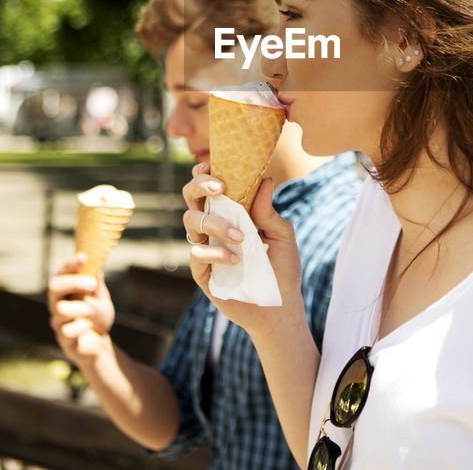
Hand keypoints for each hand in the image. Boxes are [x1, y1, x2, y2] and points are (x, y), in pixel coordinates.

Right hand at [47, 253, 116, 365]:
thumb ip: (96, 282)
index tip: (83, 256)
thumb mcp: (100, 297)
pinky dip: (82, 326)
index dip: (70, 264)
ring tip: (92, 311)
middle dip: (73, 282)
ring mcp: (58, 322)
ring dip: (82, 308)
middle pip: (53, 286)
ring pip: (61, 309)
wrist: (99, 344)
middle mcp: (57, 304)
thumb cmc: (97, 317)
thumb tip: (96, 262)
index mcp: (66, 291)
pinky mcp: (64, 340)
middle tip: (92, 285)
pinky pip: (68, 331)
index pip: (62, 273)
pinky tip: (89, 326)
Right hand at [182, 162, 305, 337]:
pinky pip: (196, 252)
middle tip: (220, 187)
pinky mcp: (201, 271)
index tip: (216, 164)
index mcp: (231, 213)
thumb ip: (269, 211)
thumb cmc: (282, 268)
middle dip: (199, 185)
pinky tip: (235, 259)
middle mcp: (213, 227)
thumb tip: (265, 180)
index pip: (210, 186)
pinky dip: (216, 252)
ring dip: (215, 222)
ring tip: (241, 237)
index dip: (206, 172)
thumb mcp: (282, 236)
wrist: (280, 308)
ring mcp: (205, 247)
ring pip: (190, 220)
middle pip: (190, 197)